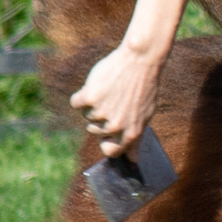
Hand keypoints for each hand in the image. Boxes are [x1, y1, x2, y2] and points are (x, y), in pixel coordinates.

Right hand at [71, 43, 163, 160]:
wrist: (140, 60)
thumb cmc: (143, 87)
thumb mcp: (145, 116)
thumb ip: (136, 139)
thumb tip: (133, 161)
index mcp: (131, 133)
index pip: (110, 152)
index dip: (107, 142)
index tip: (107, 133)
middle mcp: (115, 126)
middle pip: (94, 131)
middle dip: (101, 117)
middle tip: (115, 100)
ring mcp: (101, 113)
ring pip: (86, 115)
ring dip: (94, 103)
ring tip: (110, 90)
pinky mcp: (89, 98)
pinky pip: (76, 102)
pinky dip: (83, 94)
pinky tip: (98, 85)